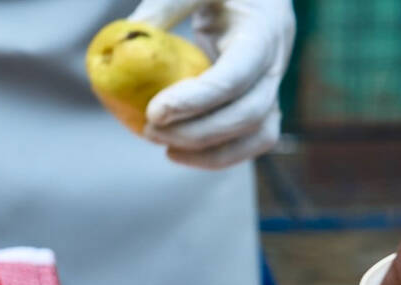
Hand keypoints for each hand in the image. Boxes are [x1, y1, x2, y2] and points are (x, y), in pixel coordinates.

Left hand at [128, 0, 294, 168]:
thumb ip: (164, 5)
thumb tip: (123, 43)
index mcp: (263, 29)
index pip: (236, 76)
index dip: (196, 101)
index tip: (154, 112)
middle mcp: (277, 60)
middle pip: (248, 113)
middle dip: (197, 132)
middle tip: (150, 130)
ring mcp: (276, 82)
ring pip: (258, 134)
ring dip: (212, 152)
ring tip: (165, 148)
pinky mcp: (267, 98)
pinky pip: (254, 139)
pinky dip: (222, 154)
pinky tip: (183, 151)